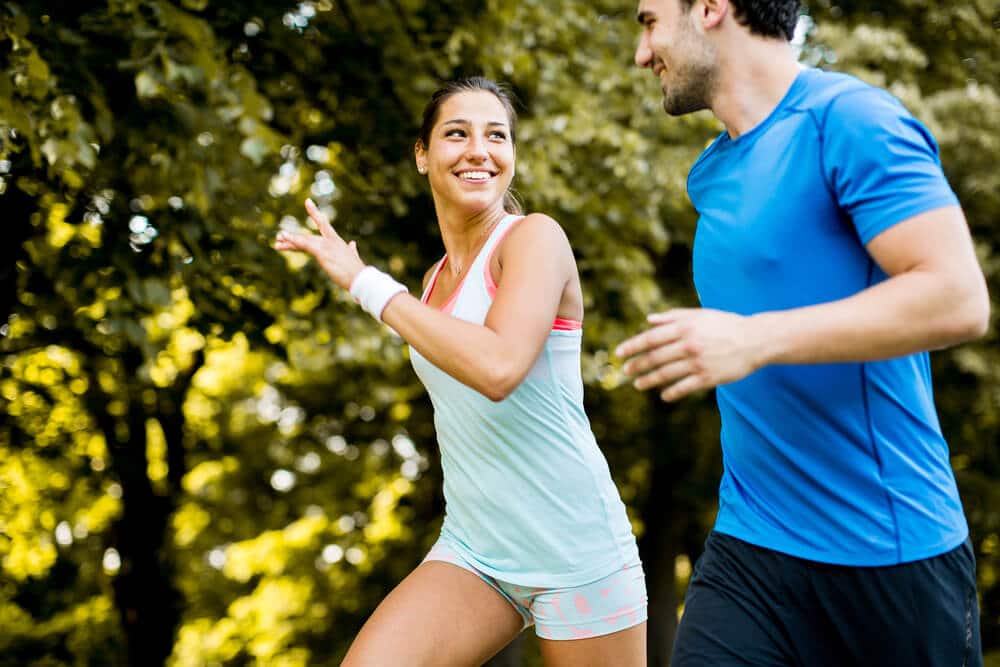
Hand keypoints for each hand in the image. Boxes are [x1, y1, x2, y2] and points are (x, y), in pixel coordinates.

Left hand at [274, 199, 365, 290]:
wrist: (360, 278)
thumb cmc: (357, 270)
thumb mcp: (353, 257)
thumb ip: (352, 249)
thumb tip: (353, 244)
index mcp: (336, 240)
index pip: (323, 223)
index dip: (314, 212)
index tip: (307, 201)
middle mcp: (330, 240)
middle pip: (307, 237)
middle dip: (292, 238)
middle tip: (279, 238)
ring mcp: (326, 245)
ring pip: (304, 240)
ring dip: (289, 241)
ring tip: (278, 239)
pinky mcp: (322, 252)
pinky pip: (305, 245)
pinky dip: (294, 241)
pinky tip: (285, 238)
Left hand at [614, 308, 763, 401]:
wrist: (755, 340)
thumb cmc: (724, 325)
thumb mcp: (699, 315)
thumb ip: (673, 317)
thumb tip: (648, 320)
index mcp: (684, 327)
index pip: (651, 338)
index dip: (632, 346)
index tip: (619, 353)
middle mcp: (688, 344)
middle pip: (655, 357)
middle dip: (637, 365)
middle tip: (625, 371)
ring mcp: (698, 362)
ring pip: (666, 374)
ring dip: (649, 380)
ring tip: (638, 384)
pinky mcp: (708, 377)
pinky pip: (684, 387)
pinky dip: (671, 392)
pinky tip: (663, 395)